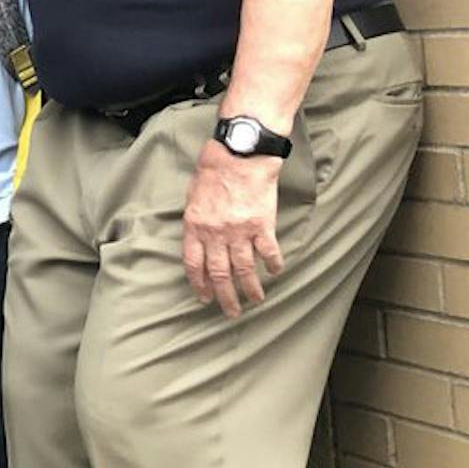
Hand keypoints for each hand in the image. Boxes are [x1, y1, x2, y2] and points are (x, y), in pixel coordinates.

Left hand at [182, 140, 285, 317]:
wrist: (240, 155)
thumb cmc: (213, 171)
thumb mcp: (192, 197)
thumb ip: (195, 221)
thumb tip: (197, 240)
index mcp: (195, 227)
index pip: (194, 265)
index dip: (199, 284)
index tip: (205, 298)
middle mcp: (216, 233)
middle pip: (220, 273)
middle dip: (225, 297)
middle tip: (232, 312)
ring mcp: (240, 231)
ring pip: (245, 269)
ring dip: (251, 288)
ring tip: (256, 299)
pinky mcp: (263, 225)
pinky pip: (268, 252)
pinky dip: (273, 265)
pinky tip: (275, 272)